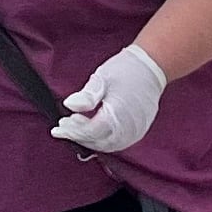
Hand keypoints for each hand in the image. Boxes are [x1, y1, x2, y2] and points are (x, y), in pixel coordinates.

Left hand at [50, 43, 164, 154]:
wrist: (152, 66)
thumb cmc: (126, 70)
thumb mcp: (101, 78)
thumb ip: (86, 95)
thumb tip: (70, 105)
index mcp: (118, 115)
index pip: (90, 131)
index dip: (73, 131)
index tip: (59, 126)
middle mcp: (129, 128)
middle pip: (98, 141)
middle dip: (78, 136)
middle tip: (64, 127)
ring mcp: (136, 131)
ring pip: (108, 145)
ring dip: (89, 140)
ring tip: (75, 128)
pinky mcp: (139, 131)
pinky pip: (118, 142)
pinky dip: (102, 140)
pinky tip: (92, 131)